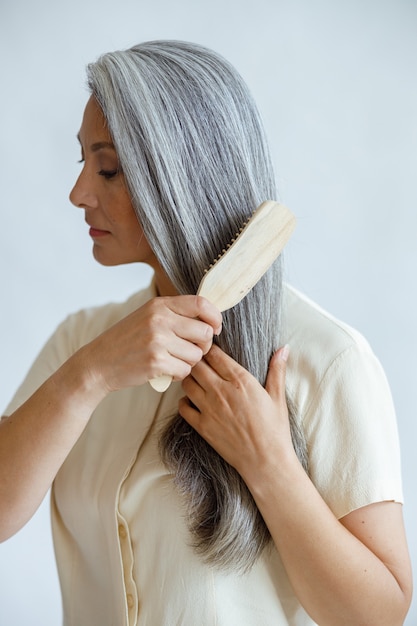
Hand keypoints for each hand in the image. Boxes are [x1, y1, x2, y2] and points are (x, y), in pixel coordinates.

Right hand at [82, 295, 221, 392]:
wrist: (97, 364)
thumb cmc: (126, 341)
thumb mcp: (147, 317)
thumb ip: (175, 314)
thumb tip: (210, 319)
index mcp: (159, 305)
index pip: (201, 304)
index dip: (215, 317)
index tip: (215, 328)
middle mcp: (159, 319)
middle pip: (205, 332)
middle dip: (204, 345)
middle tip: (191, 350)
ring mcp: (157, 341)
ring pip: (197, 354)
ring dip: (189, 362)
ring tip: (172, 360)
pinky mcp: (156, 362)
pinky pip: (185, 370)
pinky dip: (178, 374)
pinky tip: (165, 371)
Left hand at [179, 344, 292, 481]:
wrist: (266, 461)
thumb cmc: (274, 429)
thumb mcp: (278, 397)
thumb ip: (277, 370)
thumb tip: (284, 348)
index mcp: (241, 381)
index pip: (215, 354)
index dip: (209, 348)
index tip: (209, 349)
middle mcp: (221, 391)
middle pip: (197, 365)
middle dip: (197, 361)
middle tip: (201, 363)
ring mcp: (209, 409)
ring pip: (187, 383)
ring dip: (190, 379)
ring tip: (197, 381)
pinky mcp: (202, 426)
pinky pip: (182, 407)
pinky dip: (185, 402)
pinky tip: (194, 402)